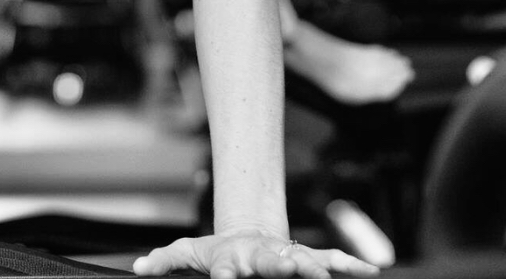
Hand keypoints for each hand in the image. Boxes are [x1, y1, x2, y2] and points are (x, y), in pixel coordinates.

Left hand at [133, 230, 381, 278]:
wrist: (245, 232)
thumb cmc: (215, 251)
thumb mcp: (186, 252)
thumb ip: (163, 262)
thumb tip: (136, 268)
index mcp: (230, 260)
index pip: (225, 272)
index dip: (225, 277)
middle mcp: (260, 257)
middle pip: (272, 262)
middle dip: (284, 266)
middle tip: (293, 270)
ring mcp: (285, 256)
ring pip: (307, 260)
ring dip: (321, 266)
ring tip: (342, 273)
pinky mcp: (304, 258)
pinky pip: (330, 260)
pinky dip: (349, 264)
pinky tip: (369, 270)